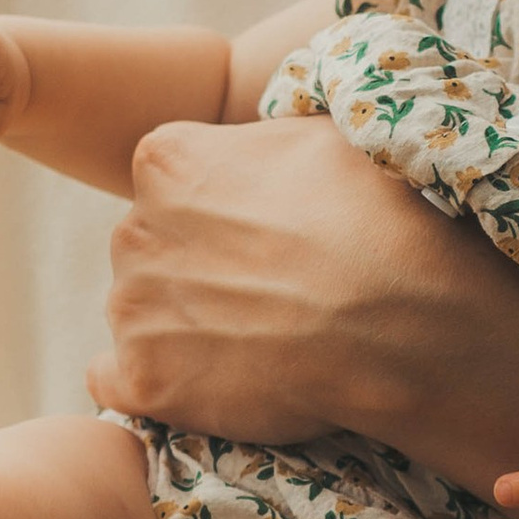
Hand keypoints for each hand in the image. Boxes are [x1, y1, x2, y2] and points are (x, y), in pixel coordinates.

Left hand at [90, 117, 447, 443]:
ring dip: (181, 325)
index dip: (219, 207)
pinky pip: (118, 381)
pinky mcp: (143, 382)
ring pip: (141, 312)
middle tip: (267, 286)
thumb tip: (253, 145)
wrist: (400, 323)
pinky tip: (207, 382)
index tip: (263, 229)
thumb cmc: (375, 219)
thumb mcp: (320, 135)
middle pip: (151, 247)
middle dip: (194, 264)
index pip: (169, 180)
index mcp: (166, 160)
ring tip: (257, 338)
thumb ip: (258, 139)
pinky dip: (155, 383)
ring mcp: (132, 310)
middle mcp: (131, 229)